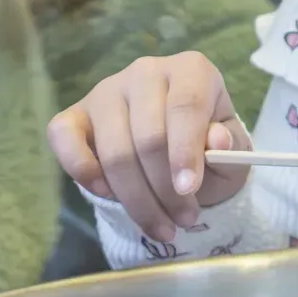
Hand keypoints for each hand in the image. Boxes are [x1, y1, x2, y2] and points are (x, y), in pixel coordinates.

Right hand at [46, 52, 251, 242]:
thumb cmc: (207, 147)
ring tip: (162, 226)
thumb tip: (217, 140)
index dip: (186, 151)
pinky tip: (109, 195)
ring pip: (114, 151)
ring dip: (137, 199)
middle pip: (148, 136)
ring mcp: (105, 91)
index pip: (185, 106)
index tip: (188, 190)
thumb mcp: (233, 152)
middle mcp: (146, 72)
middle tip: (184, 221)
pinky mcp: (73, 114)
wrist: (175, 152)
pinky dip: (85, 173)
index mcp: (191, 70)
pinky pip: (64, 140)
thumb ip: (230, 148)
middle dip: (166, 190)